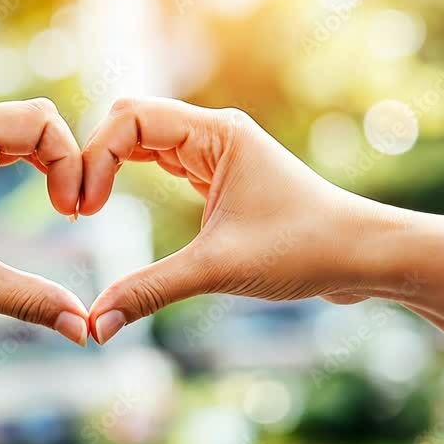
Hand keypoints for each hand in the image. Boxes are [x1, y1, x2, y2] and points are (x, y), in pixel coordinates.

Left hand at [0, 99, 89, 344]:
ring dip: (46, 166)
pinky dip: (24, 173)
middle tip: (72, 210)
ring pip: (15, 136)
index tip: (70, 214)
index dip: (70, 161)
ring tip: (61, 211)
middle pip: (34, 120)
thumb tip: (85, 329)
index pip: (40, 120)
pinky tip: (33, 207)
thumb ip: (29, 299)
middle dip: (65, 159)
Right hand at [80, 97, 400, 343]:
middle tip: (79, 209)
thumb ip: (150, 291)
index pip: (129, 118)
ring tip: (89, 209)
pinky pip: (165, 165)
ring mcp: (219, 154)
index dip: (95, 157)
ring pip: (146, 142)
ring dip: (113, 167)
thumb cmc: (306, 249)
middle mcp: (215, 134)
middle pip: (130, 121)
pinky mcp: (222, 179)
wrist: (365, 256)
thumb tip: (96, 326)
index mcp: (216, 133)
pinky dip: (135, 180)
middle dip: (96, 157)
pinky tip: (118, 206)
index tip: (85, 210)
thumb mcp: (219, 269)